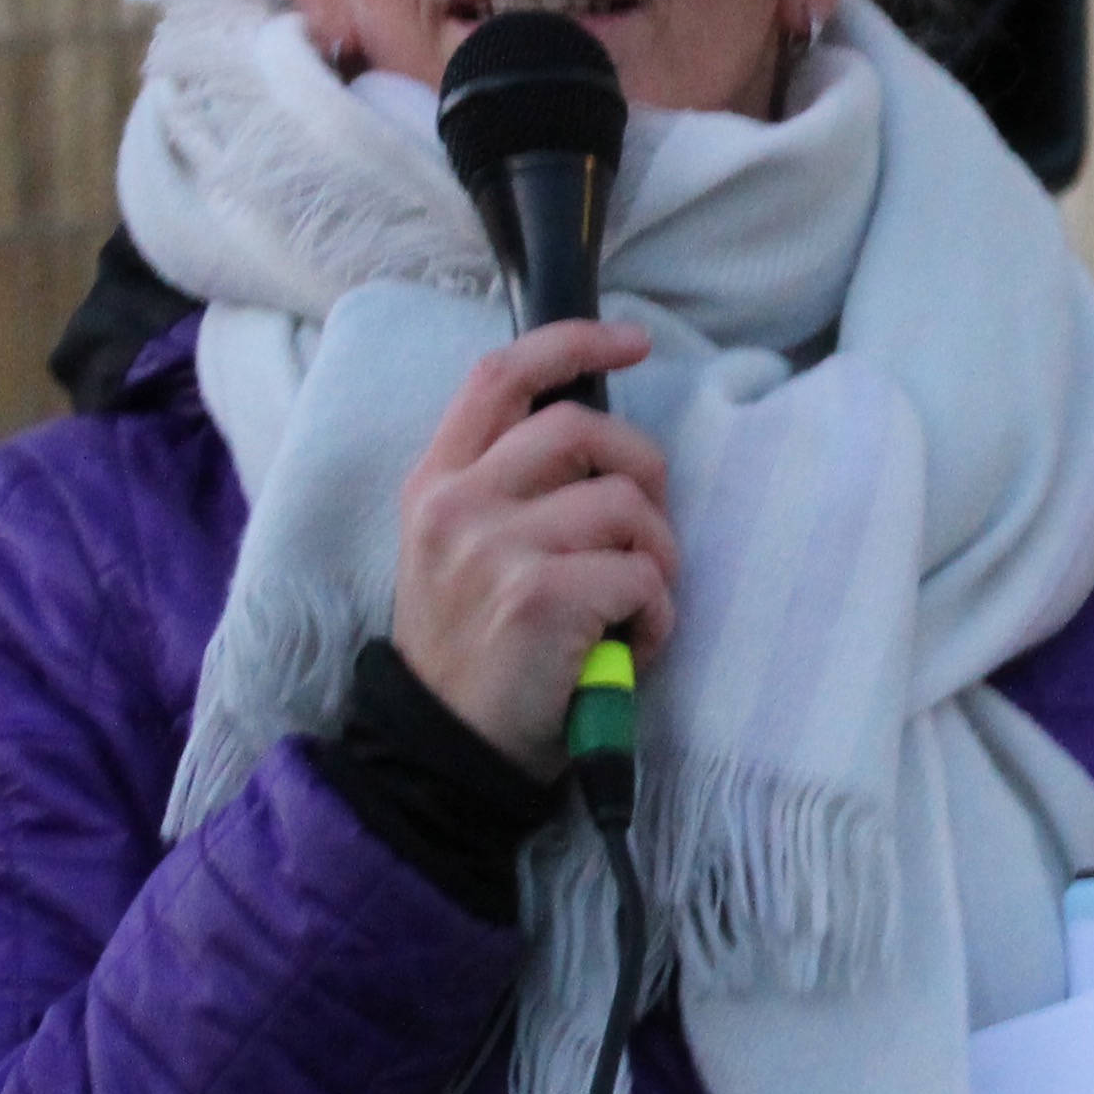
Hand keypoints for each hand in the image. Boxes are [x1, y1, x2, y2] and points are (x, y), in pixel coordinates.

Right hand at [386, 319, 668, 771]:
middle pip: (580, 427)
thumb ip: (510, 491)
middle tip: (647, 526)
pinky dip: (657, 614)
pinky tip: (629, 647)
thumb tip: (603, 444)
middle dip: (641, 468)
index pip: (499, 376)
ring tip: (635, 606)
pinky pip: (642, 574)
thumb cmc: (478, 655)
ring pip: (625, 505)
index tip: (631, 341)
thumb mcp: (460, 555)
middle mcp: (456, 505)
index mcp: (436, 485)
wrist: (447, 752)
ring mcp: (494, 548)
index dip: (572, 342)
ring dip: (656, 557)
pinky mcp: (541, 596)